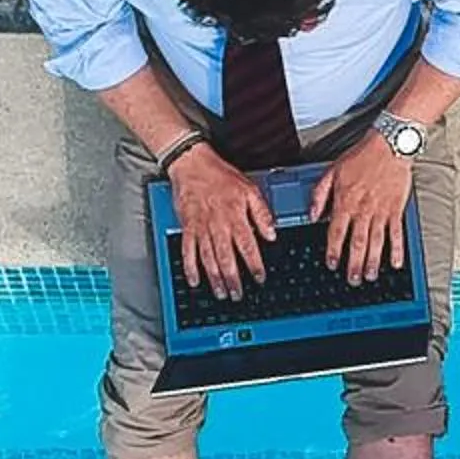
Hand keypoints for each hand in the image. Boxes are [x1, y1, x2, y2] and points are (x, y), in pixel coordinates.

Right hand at [169, 143, 272, 298]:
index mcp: (236, 217)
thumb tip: (272, 233)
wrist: (192, 164)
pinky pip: (187, 251)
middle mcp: (218, 226)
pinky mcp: (187, 227)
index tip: (260, 278)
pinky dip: (190, 268)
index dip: (255, 265)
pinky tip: (194, 280)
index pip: (248, 247)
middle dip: (233, 280)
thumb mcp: (250, 189)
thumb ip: (262, 213)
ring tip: (221, 293)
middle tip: (238, 294)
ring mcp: (201, 228)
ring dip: (215, 278)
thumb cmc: (220, 176)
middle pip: (227, 258)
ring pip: (208, 259)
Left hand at [312, 130, 415, 282]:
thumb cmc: (361, 156)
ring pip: (376, 241)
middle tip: (352, 279)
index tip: (331, 264)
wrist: (389, 145)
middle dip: (354, 263)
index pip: (336, 231)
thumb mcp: (332, 171)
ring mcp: (381, 211)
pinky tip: (396, 262)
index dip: (333, 250)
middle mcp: (363, 209)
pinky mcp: (396, 209)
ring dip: (373, 261)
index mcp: (345, 201)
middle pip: (357, 242)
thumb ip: (319, 194)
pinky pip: (397, 233)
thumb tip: (311, 214)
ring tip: (370, 276)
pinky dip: (397, 249)